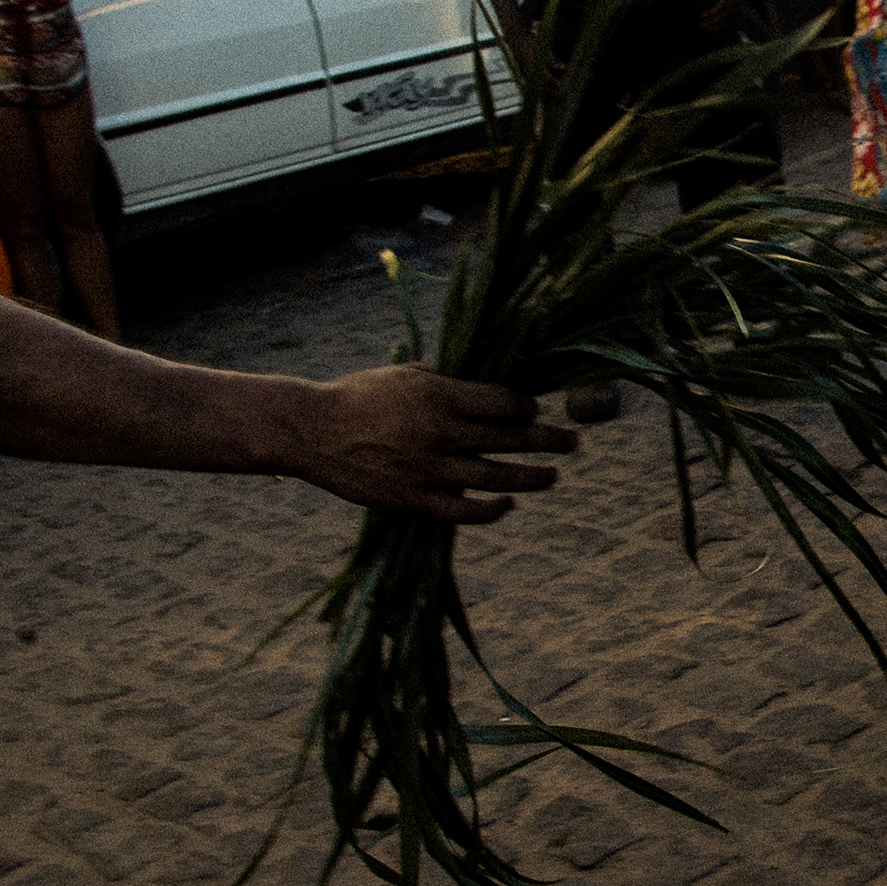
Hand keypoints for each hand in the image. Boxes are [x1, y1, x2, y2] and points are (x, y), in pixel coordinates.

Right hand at [284, 365, 579, 523]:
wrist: (311, 431)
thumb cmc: (359, 395)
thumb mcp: (405, 373)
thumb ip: (447, 378)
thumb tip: (486, 379)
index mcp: (439, 396)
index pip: (504, 402)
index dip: (528, 406)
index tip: (537, 407)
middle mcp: (439, 433)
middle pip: (510, 438)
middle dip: (548, 440)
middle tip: (575, 441)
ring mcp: (427, 470)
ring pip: (495, 478)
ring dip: (531, 478)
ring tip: (553, 476)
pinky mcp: (412, 499)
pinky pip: (463, 512)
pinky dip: (491, 510)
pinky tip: (508, 505)